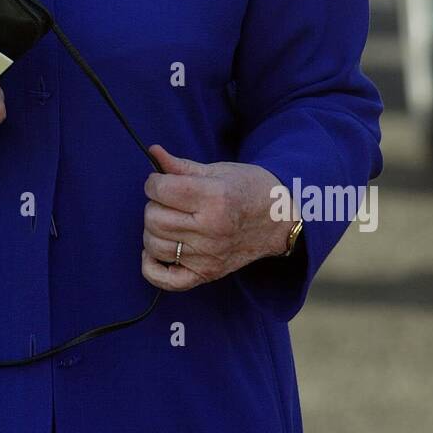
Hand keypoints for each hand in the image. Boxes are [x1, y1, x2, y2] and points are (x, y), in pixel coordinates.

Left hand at [141, 145, 293, 291]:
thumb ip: (181, 166)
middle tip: (168, 201)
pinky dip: (152, 266)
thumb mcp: (218, 171)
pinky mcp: (207, 274)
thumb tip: (153, 152)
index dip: (154, 182)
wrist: (280, 220)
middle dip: (154, 204)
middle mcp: (211, 230)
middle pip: (154, 218)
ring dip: (153, 230)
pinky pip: (165, 280)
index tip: (161, 181)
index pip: (161, 190)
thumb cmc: (249, 189)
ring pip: (154, 245)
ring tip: (169, 221)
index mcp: (214, 198)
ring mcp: (208, 256)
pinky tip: (158, 251)